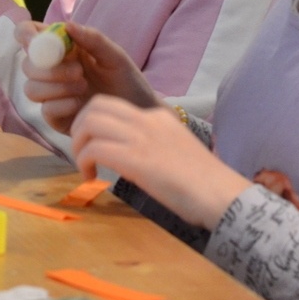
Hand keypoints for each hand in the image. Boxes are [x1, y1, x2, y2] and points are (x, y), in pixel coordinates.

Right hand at [18, 20, 159, 134]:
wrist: (138, 111)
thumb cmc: (126, 80)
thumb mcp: (114, 55)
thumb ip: (92, 39)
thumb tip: (67, 25)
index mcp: (61, 48)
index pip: (28, 34)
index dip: (25, 34)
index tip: (36, 41)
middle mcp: (51, 70)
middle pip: (27, 64)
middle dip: (49, 68)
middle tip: (79, 71)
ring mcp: (51, 94)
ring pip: (31, 88)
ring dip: (56, 86)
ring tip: (83, 87)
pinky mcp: (56, 117)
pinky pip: (45, 109)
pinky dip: (62, 104)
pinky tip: (80, 103)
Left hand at [71, 95, 249, 227]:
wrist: (221, 195)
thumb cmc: (203, 183)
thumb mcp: (175, 150)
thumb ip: (153, 145)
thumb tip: (130, 154)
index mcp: (158, 116)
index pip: (113, 104)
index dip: (93, 121)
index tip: (92, 144)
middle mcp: (148, 120)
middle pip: (95, 106)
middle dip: (78, 128)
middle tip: (82, 153)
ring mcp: (142, 137)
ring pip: (89, 123)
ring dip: (78, 145)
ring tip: (85, 166)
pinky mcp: (136, 159)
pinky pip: (94, 149)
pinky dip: (84, 163)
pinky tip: (91, 178)